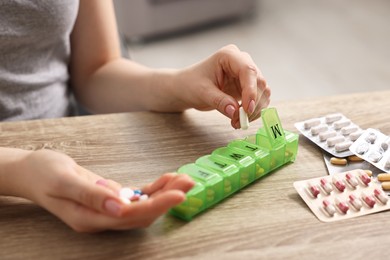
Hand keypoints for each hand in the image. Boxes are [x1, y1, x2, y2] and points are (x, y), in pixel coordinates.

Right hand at [14, 149, 193, 231]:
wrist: (32, 171)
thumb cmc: (44, 173)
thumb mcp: (64, 181)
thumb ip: (91, 196)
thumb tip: (120, 207)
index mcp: (89, 218)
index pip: (131, 216)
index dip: (158, 205)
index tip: (179, 193)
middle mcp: (102, 218)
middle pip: (142, 213)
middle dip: (168, 199)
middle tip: (189, 182)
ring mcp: (107, 210)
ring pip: (142, 206)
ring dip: (164, 193)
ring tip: (184, 178)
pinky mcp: (110, 198)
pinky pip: (136, 197)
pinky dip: (153, 189)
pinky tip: (166, 179)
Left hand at [175, 44, 270, 128]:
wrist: (186, 88)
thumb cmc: (191, 84)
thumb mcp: (202, 93)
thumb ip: (219, 101)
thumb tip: (235, 112)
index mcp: (229, 56)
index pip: (248, 70)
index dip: (251, 90)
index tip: (247, 109)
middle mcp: (241, 62)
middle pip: (259, 82)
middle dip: (252, 104)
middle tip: (240, 121)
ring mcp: (246, 75)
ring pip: (262, 92)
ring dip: (254, 110)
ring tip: (237, 122)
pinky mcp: (248, 87)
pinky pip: (259, 100)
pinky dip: (253, 112)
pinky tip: (240, 119)